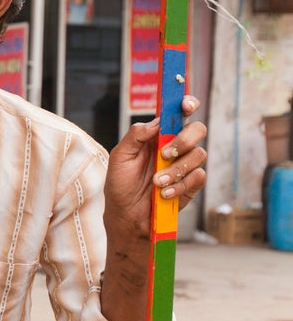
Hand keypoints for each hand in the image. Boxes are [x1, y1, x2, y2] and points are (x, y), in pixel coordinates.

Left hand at [105, 95, 206, 238]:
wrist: (127, 216)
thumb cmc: (121, 185)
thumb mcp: (120, 157)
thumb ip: (135, 136)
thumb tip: (157, 121)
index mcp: (158, 136)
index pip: (178, 114)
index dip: (187, 104)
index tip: (186, 106)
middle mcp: (175, 146)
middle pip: (197, 129)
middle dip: (184, 140)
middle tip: (165, 154)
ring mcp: (185, 165)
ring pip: (199, 154)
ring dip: (177, 169)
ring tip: (156, 182)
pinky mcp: (192, 183)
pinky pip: (197, 176)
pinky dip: (179, 185)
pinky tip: (164, 193)